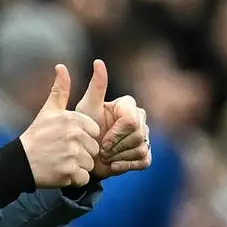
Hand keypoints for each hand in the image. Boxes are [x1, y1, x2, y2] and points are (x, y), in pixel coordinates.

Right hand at [19, 64, 100, 187]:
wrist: (19, 163)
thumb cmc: (35, 136)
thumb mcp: (48, 111)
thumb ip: (59, 90)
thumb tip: (61, 66)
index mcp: (74, 119)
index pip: (93, 133)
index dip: (81, 139)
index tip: (64, 141)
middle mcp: (75, 135)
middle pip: (92, 150)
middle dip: (80, 155)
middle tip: (60, 153)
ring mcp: (73, 154)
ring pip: (89, 165)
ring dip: (76, 168)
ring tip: (59, 163)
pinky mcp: (69, 172)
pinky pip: (83, 178)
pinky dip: (73, 180)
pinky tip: (59, 173)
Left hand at [76, 59, 152, 177]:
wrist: (81, 156)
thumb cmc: (82, 130)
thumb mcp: (86, 109)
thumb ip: (95, 87)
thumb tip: (98, 61)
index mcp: (128, 105)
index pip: (131, 120)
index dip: (116, 133)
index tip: (100, 139)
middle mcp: (140, 118)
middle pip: (137, 134)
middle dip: (116, 146)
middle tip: (101, 150)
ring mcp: (144, 136)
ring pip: (141, 147)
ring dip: (119, 156)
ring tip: (105, 156)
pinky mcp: (145, 153)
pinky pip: (144, 160)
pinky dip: (126, 165)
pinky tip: (113, 165)